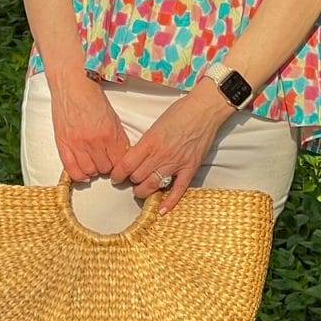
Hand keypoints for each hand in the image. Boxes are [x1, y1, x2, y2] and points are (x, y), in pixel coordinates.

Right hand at [49, 71, 131, 182]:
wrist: (72, 85)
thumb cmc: (92, 97)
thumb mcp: (113, 117)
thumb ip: (118, 138)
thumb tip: (121, 155)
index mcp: (109, 134)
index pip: (119, 162)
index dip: (120, 163)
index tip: (117, 161)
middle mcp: (94, 142)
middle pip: (105, 168)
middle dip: (107, 165)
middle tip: (105, 159)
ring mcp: (77, 144)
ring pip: (90, 171)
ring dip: (94, 170)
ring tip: (94, 162)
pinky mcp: (63, 144)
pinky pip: (71, 170)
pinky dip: (79, 175)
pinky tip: (84, 173)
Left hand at [108, 79, 232, 215]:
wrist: (204, 110)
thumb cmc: (180, 112)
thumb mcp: (156, 124)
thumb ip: (147, 142)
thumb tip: (137, 156)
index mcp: (150, 141)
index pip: (127, 165)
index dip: (118, 174)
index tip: (116, 177)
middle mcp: (160, 155)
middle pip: (138, 177)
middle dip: (131, 181)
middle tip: (131, 180)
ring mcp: (176, 163)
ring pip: (153, 186)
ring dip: (144, 191)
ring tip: (141, 190)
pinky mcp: (190, 169)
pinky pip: (178, 190)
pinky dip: (169, 202)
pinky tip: (162, 210)